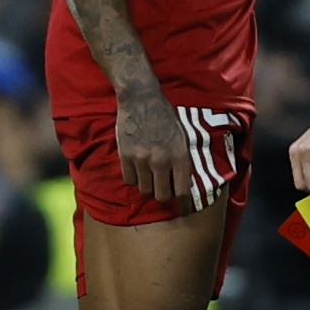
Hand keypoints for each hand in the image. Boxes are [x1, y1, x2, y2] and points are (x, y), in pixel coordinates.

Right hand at [116, 87, 192, 205]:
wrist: (141, 99)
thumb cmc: (165, 117)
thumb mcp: (182, 137)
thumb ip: (182, 160)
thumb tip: (183, 183)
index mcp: (179, 155)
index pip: (183, 190)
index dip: (184, 204)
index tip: (183, 211)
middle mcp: (162, 160)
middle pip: (162, 196)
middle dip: (163, 195)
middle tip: (162, 188)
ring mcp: (142, 159)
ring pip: (145, 190)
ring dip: (148, 186)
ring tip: (149, 175)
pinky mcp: (126, 156)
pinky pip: (129, 180)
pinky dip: (133, 178)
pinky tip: (137, 169)